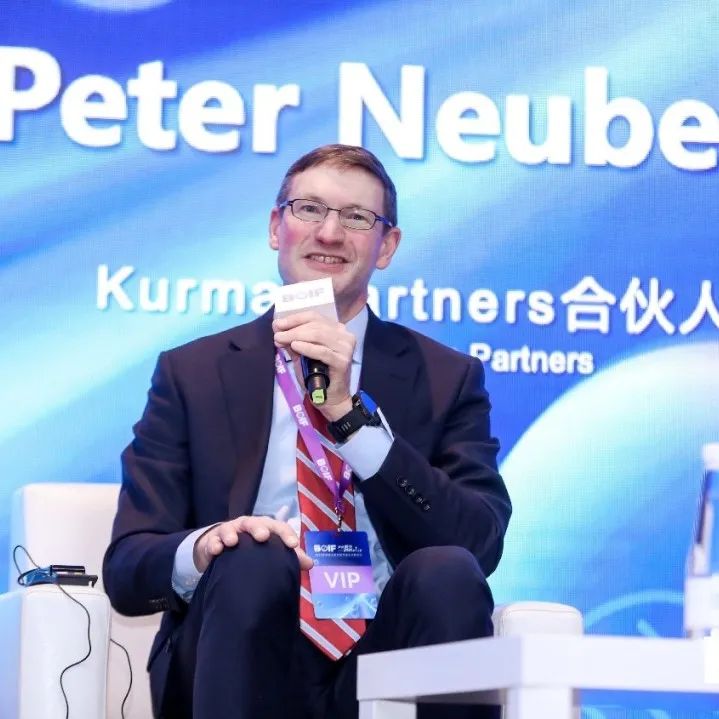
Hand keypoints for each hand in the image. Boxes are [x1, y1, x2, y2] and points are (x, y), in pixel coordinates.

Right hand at [193, 515, 313, 572]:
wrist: (222, 550)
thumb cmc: (252, 549)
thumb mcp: (270, 552)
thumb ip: (290, 557)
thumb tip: (310, 563)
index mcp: (265, 528)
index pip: (278, 527)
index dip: (286, 534)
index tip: (293, 545)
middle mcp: (248, 526)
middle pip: (254, 523)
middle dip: (258, 528)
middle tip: (263, 536)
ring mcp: (229, 532)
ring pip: (230, 529)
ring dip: (231, 534)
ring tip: (232, 542)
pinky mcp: (212, 541)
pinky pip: (212, 541)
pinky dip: (214, 544)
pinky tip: (216, 550)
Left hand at [273, 310, 354, 420]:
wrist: (330, 400)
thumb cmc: (317, 377)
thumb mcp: (302, 355)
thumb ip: (292, 341)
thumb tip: (278, 328)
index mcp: (336, 330)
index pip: (314, 316)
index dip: (294, 318)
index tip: (277, 324)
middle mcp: (344, 336)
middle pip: (315, 325)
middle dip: (293, 328)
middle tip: (277, 334)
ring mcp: (345, 348)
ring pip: (318, 335)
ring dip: (296, 336)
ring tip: (281, 339)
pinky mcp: (343, 361)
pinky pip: (322, 351)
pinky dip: (307, 347)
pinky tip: (295, 346)